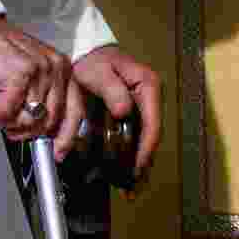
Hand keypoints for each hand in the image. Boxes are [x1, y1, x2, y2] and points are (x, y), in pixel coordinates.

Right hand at [0, 16, 83, 143]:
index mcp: (63, 71)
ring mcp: (40, 71)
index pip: (76, 111)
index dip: (66, 136)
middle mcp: (56, 69)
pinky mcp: (20, 74)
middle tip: (9, 126)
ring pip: (27, 120)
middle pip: (49, 121)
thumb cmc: (0, 56)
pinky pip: (6, 112)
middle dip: (26, 132)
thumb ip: (42, 99)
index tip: (58, 153)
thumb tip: (44, 133)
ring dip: (6, 123)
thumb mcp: (32, 76)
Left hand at [72, 45, 161, 174]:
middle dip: (144, 162)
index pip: (153, 123)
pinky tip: (124, 171)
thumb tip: (125, 111)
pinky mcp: (132, 112)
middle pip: (151, 135)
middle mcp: (149, 97)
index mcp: (147, 86)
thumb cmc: (93, 60)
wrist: (86, 51)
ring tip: (131, 187)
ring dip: (139, 162)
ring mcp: (142, 105)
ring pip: (144, 139)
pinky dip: (130, 154)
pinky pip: (134, 136)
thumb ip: (112, 90)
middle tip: (134, 187)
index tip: (138, 167)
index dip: (146, 148)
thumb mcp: (99, 72)